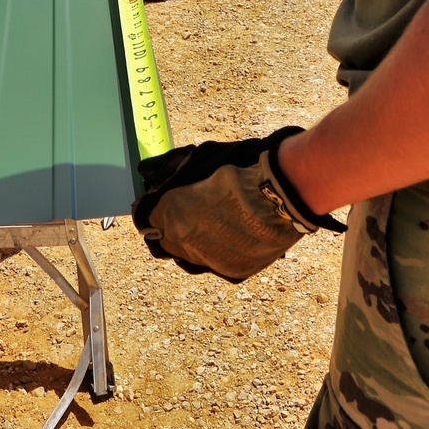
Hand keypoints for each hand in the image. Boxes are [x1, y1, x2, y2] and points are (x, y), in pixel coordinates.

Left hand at [131, 127, 344, 281]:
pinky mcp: (233, 271)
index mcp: (171, 213)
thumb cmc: (241, 168)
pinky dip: (218, 250)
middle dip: (168, 225)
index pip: (145, 217)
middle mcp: (184, 243)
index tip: (158, 199)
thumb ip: (168, 167)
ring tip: (213, 220)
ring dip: (193, 239)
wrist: (283, 192)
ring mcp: (209, 261)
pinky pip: (215, 262)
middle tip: (187, 209)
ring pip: (188, 254)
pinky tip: (232, 232)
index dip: (150, 206)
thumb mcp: (200, 157)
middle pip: (164, 239)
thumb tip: (147, 172)